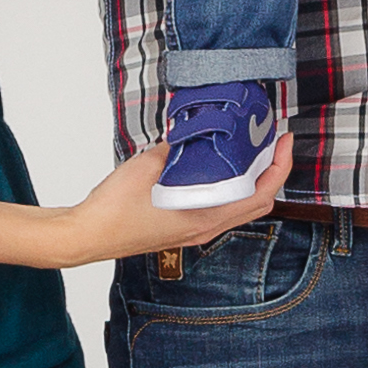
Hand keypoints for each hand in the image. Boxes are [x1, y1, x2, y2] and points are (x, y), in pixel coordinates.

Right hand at [54, 134, 292, 264]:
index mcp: (206, 217)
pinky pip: (218, 207)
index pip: (262, 193)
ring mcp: (195, 231)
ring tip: (247, 150)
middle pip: (258, 202)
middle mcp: (206, 228)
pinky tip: (215, 166)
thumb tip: (192, 131)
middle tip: (269, 142)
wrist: (85, 235)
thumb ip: (177, 147)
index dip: (280, 165)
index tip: (283, 140)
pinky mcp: (182, 228)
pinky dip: (228, 187)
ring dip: (250, 179)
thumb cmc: (113, 210)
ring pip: (239, 206)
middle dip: (271, 170)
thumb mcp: (148, 165)